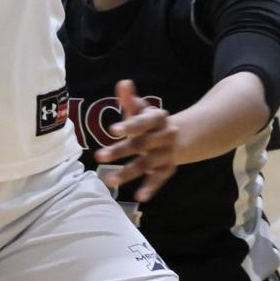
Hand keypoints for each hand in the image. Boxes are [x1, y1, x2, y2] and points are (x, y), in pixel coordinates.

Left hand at [94, 78, 178, 203]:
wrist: (180, 136)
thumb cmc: (151, 122)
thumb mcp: (143, 110)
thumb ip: (131, 100)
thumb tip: (123, 83)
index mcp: (157, 119)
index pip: (142, 122)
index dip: (128, 125)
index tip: (112, 130)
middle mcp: (163, 136)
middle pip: (140, 144)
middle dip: (120, 151)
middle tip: (98, 156)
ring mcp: (166, 154)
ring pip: (146, 164)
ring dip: (128, 173)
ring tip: (109, 180)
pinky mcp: (167, 169)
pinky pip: (158, 179)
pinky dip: (150, 188)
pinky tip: (139, 197)